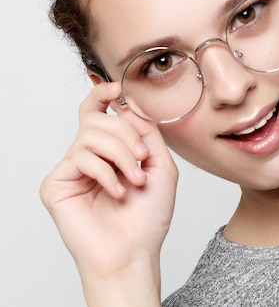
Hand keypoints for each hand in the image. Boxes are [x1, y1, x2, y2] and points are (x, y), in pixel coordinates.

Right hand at [40, 82, 177, 305]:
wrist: (135, 251)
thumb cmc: (148, 216)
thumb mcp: (161, 167)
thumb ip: (148, 134)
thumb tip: (129, 107)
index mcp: (110, 151)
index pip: (99, 114)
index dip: (103, 95)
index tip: (116, 88)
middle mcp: (88, 157)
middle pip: (98, 120)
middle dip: (126, 134)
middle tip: (142, 158)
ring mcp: (71, 170)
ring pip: (90, 135)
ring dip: (120, 155)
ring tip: (134, 180)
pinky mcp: (56, 184)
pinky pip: (80, 158)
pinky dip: (105, 172)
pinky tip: (117, 192)